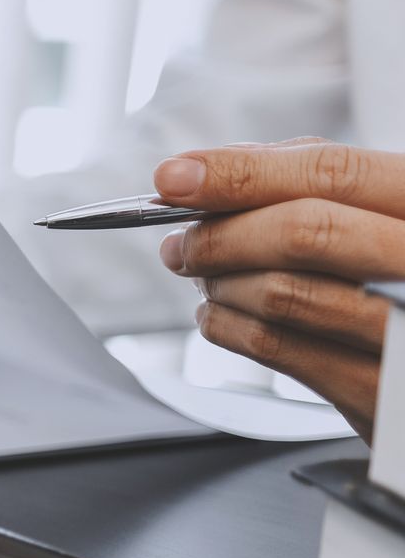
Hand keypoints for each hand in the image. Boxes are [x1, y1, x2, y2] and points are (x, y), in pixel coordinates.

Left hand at [154, 139, 404, 439]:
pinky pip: (277, 349)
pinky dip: (226, 326)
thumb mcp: (381, 212)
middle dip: (221, 235)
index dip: (241, 173)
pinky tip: (220, 313)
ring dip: (218, 282)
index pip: (331, 172)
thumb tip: (213, 170)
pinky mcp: (375, 388)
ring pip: (282, 294)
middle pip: (305, 232)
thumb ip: (312, 183)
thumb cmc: (397, 271)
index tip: (175, 179)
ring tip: (202, 276)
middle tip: (180, 244)